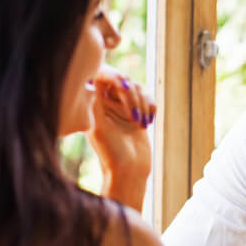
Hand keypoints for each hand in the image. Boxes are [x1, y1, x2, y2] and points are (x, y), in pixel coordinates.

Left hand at [88, 65, 155, 207]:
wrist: (130, 171)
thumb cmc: (111, 152)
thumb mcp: (99, 126)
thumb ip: (95, 101)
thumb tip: (94, 78)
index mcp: (93, 104)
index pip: (102, 75)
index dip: (114, 75)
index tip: (123, 85)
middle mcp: (108, 103)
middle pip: (123, 79)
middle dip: (132, 94)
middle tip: (133, 116)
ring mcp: (124, 108)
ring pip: (138, 87)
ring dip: (143, 103)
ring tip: (140, 123)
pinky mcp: (139, 114)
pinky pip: (148, 98)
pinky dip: (151, 107)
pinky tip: (148, 123)